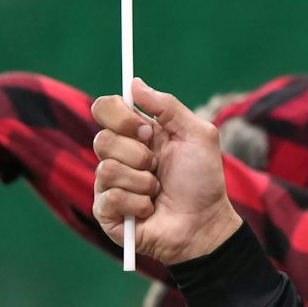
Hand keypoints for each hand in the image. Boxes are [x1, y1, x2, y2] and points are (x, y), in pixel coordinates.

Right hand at [92, 79, 243, 264]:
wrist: (206, 223)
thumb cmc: (203, 180)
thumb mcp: (197, 134)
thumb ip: (168, 106)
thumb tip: (134, 83)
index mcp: (137, 133)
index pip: (106, 109)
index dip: (121, 116)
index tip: (147, 129)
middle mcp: (119, 155)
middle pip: (101, 138)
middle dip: (138, 153)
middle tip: (157, 164)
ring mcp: (110, 183)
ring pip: (106, 168)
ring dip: (143, 181)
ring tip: (158, 190)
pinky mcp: (106, 211)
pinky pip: (110, 197)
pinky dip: (138, 203)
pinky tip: (150, 209)